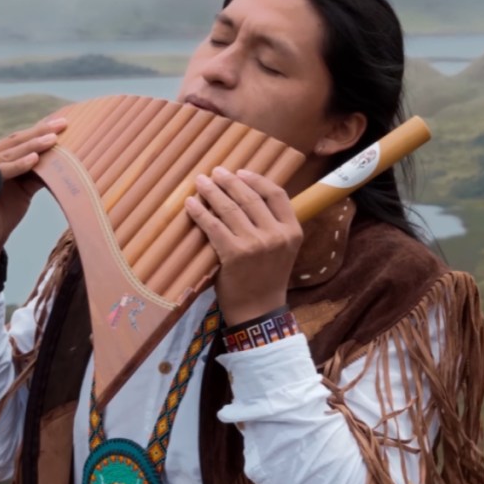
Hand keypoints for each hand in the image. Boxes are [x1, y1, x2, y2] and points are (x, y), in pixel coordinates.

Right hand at [0, 117, 67, 259]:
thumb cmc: (2, 215)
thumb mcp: (24, 192)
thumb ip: (37, 176)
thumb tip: (60, 164)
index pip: (19, 140)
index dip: (39, 131)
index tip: (60, 123)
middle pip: (16, 141)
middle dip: (39, 131)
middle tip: (62, 123)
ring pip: (10, 153)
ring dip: (33, 144)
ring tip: (53, 138)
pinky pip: (2, 171)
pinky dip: (19, 164)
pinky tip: (35, 158)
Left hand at [185, 167, 302, 324]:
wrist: (258, 311)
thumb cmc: (266, 279)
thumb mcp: (282, 250)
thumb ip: (272, 225)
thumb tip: (246, 195)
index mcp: (293, 231)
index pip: (277, 194)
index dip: (257, 179)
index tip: (240, 172)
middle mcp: (277, 235)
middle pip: (250, 197)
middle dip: (230, 181)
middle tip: (215, 172)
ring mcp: (256, 243)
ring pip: (231, 208)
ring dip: (212, 192)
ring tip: (201, 182)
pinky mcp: (234, 253)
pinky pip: (213, 225)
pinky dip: (200, 212)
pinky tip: (191, 204)